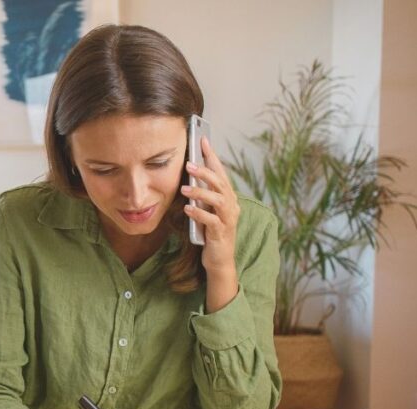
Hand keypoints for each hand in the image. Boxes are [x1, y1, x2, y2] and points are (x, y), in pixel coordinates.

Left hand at [181, 136, 238, 274]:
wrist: (219, 260)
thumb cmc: (210, 233)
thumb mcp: (205, 210)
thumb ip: (201, 195)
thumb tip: (189, 177)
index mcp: (228, 198)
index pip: (221, 173)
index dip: (212, 156)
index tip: (203, 140)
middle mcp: (231, 206)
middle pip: (221, 184)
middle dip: (206, 172)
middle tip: (189, 165)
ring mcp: (228, 220)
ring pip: (218, 200)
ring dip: (201, 193)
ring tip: (184, 189)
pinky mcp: (221, 234)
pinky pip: (211, 221)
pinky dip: (199, 214)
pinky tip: (187, 210)